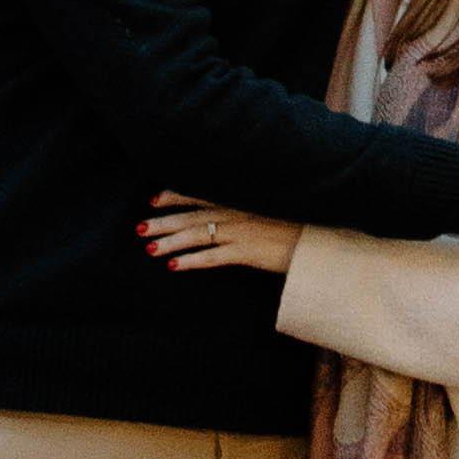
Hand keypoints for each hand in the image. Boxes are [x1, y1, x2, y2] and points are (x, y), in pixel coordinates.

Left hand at [139, 197, 300, 278]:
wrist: (320, 236)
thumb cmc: (299, 220)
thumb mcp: (272, 203)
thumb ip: (249, 203)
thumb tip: (229, 207)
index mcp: (240, 196)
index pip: (200, 193)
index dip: (174, 196)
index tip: (153, 199)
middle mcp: (236, 210)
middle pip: (191, 215)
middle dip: (163, 221)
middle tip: (139, 228)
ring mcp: (240, 231)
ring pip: (197, 235)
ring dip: (170, 241)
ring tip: (149, 248)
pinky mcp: (247, 252)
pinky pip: (212, 257)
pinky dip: (191, 261)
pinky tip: (173, 265)